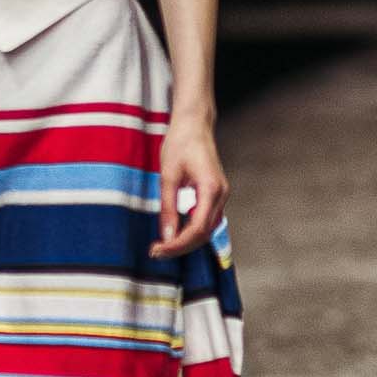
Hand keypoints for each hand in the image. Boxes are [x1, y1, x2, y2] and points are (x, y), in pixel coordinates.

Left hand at [148, 111, 228, 258]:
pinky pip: (205, 219)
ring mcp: (219, 195)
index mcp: (211, 189)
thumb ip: (168, 207)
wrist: (194, 124)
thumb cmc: (180, 143)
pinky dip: (190, 230)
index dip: (177, 244)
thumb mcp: (168, 175)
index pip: (197, 229)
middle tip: (155, 252)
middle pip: (204, 234)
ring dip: (185, 241)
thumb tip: (166, 235)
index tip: (157, 249)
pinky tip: (173, 233)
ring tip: (162, 245)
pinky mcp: (214, 194)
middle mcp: (220, 195)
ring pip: (206, 229)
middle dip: (180, 246)